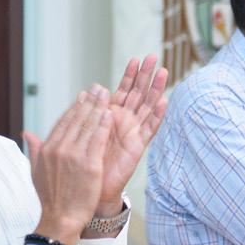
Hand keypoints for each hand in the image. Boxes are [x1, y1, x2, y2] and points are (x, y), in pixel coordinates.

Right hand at [23, 88, 110, 244]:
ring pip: (88, 126)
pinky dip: (104, 125)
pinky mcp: (89, 165)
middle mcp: (59, 149)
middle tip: (98, 88)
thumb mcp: (36, 171)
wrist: (60, 218)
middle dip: (89, 102)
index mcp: (48, 149)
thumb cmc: (50, 198)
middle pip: (76, 119)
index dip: (75, 107)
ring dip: (98, 108)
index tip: (84, 96)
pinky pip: (98, 140)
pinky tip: (110, 114)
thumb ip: (35, 149)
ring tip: (106, 95)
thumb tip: (27, 133)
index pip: (63, 121)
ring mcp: (74, 156)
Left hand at [96, 55, 169, 216]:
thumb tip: (84, 90)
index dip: (129, 75)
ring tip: (163, 71)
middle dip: (145, 76)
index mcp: (110, 115)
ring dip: (155, 89)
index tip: (135, 59)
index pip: (123, 90)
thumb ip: (83, 114)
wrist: (91, 188)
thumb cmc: (86, 161)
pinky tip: (164, 101)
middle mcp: (124, 121)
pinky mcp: (138, 145)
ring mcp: (133, 132)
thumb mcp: (80, 134)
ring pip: (147, 106)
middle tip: (153, 57)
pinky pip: (150, 128)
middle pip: (138, 94)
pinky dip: (157, 115)